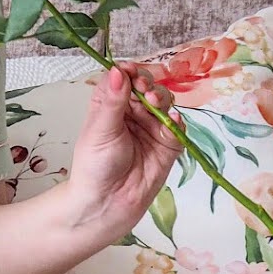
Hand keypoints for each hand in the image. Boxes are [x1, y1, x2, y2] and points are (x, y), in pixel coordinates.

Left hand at [64, 60, 182, 243]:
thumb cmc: (95, 166)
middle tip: (145, 90)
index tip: (131, 70)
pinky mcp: (168, 145)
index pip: (124, 80)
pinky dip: (177, 121)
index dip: (129, 72)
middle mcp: (133, 113)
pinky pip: (178, 128)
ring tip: (154, 103)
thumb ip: (112, 101)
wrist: (106, 203)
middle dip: (148, 84)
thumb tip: (118, 70)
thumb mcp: (100, 130)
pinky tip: (172, 119)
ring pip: (165, 103)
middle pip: (147, 87)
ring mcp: (152, 128)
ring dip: (162, 99)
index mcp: (111, 106)